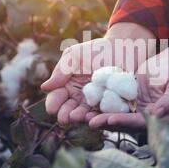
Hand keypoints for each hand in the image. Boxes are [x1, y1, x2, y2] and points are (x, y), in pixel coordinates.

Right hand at [40, 23, 154, 124]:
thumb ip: (61, 71)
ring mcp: (94, 103)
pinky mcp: (109, 106)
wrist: (123, 49)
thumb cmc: (96, 50)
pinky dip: (97, 117)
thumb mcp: (75, 56)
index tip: (52, 108)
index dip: (53, 104)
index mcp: (66, 86)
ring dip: (79, 118)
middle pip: (68, 109)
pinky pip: (101, 114)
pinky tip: (94, 118)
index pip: (56, 98)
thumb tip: (45, 87)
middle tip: (65, 117)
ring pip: (83, 114)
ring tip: (77, 118)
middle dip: (65, 114)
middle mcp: (78, 98)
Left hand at [87, 37, 168, 129]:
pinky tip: (86, 105)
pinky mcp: (126, 101)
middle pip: (124, 123)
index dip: (125, 122)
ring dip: (100, 118)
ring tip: (84, 117)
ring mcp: (134, 110)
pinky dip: (99, 106)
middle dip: (108, 123)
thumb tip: (156, 115)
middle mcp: (145, 118)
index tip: (111, 119)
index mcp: (160, 119)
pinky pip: (112, 104)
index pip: (140, 123)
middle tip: (91, 121)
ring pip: (115, 116)